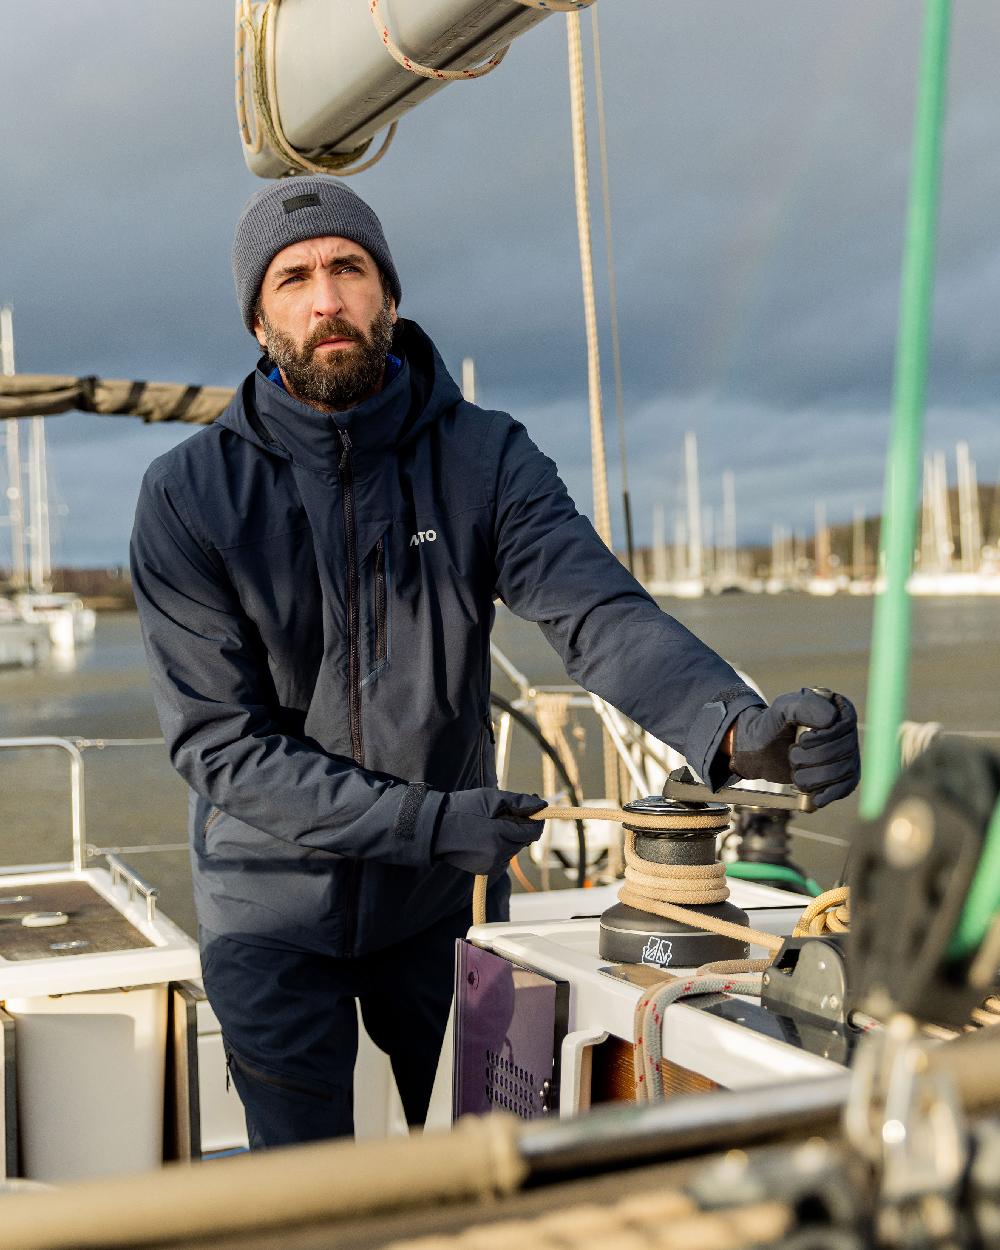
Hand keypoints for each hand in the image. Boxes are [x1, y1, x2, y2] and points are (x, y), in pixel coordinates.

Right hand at [433, 787, 546, 874]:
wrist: (436, 828)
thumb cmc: (463, 809)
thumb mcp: (491, 798)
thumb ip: (519, 802)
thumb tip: (542, 805)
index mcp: (499, 835)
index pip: (532, 831)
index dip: (535, 819)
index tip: (532, 809)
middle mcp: (498, 854)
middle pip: (524, 840)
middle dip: (519, 826)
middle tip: (502, 814)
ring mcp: (492, 865)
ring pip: (514, 848)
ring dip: (510, 836)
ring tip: (490, 825)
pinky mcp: (487, 870)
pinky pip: (504, 856)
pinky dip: (501, 846)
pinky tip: (486, 837)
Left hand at [730, 689, 859, 807]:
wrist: (760, 750)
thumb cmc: (772, 726)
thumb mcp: (782, 709)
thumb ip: (804, 706)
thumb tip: (832, 719)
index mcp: (838, 708)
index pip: (845, 726)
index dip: (822, 738)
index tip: (801, 740)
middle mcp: (848, 731)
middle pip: (844, 752)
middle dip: (812, 758)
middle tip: (792, 754)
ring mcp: (848, 755)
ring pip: (843, 772)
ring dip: (813, 776)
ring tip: (795, 770)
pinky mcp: (844, 776)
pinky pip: (845, 788)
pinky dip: (827, 793)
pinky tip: (813, 795)